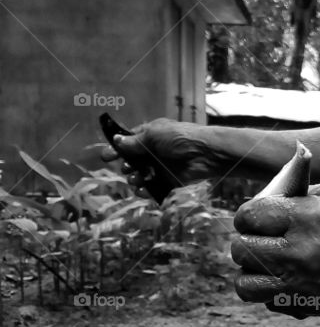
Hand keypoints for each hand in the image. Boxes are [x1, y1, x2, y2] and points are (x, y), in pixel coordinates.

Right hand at [101, 118, 224, 196]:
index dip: (117, 149)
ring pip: (141, 176)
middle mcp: (154, 151)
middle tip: (128, 167)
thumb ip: (135, 141)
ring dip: (135, 179)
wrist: (205, 153)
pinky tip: (143, 191)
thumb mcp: (154, 135)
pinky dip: (146, 190)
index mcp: (151, 136)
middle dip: (127, 165)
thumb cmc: (180, 138)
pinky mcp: (169, 181)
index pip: (129, 142)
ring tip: (137, 178)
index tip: (106, 157)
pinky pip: (153, 188)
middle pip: (133, 161)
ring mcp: (161, 167)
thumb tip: (116, 141)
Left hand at [231, 177, 319, 316]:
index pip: (249, 215)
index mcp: (306, 216)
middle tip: (260, 239)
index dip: (248, 215)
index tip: (256, 217)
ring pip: (245, 285)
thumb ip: (310, 192)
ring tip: (266, 264)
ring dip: (251, 272)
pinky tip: (289, 280)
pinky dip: (273, 293)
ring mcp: (302, 283)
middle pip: (241, 250)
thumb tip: (281, 196)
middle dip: (246, 241)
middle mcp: (298, 251)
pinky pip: (270, 303)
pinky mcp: (311, 306)